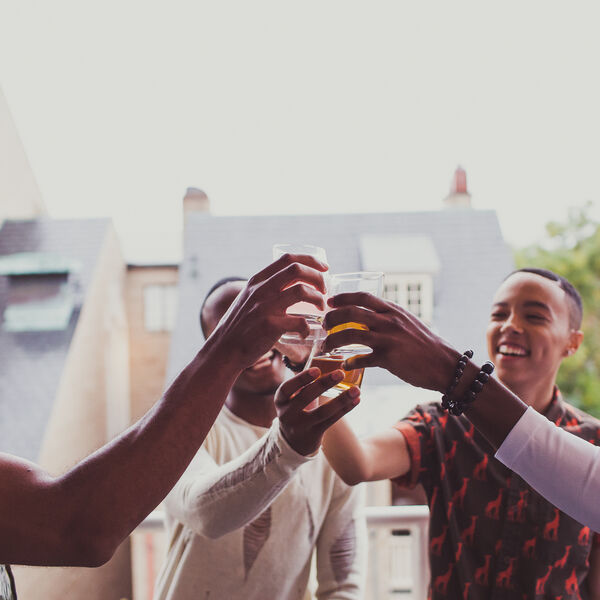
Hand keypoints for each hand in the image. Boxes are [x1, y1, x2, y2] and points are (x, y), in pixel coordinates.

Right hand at [208, 254, 327, 369]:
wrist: (224, 351)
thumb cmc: (240, 327)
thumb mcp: (248, 300)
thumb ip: (265, 290)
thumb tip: (291, 283)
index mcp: (257, 281)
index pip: (288, 259)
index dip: (310, 260)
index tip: (324, 269)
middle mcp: (261, 290)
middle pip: (297, 270)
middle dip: (318, 277)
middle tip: (325, 290)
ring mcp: (265, 307)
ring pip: (302, 291)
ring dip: (318, 299)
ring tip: (321, 308)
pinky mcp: (270, 326)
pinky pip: (300, 321)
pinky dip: (307, 327)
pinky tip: (305, 333)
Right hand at [275, 368, 360, 455]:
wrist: (293, 441)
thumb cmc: (297, 408)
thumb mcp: (295, 395)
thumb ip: (308, 379)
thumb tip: (337, 356)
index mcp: (281, 400)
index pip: (287, 388)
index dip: (301, 379)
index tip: (317, 369)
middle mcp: (287, 414)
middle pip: (305, 398)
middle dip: (323, 384)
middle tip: (340, 373)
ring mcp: (300, 426)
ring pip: (323, 413)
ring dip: (341, 400)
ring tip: (356, 390)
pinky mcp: (314, 435)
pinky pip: (332, 421)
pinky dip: (345, 409)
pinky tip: (356, 400)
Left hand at [322, 292, 459, 392]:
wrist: (445, 364)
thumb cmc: (425, 344)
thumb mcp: (408, 322)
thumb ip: (389, 317)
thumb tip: (369, 316)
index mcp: (393, 310)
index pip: (363, 297)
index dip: (343, 297)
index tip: (330, 302)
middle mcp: (389, 321)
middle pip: (351, 313)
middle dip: (332, 318)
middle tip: (324, 324)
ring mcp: (388, 339)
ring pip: (351, 335)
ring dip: (334, 340)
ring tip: (326, 346)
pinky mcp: (388, 359)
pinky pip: (362, 359)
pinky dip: (351, 362)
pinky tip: (346, 364)